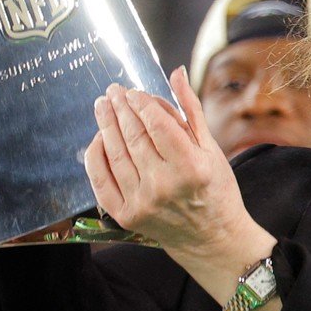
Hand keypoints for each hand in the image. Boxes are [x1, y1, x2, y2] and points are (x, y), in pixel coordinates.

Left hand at [85, 67, 274, 291]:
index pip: (156, 125)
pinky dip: (96, 156)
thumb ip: (189, 109)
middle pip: (133, 137)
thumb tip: (175, 72)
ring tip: (102, 106)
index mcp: (191, 166)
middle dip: (120, 109)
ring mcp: (143, 203)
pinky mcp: (126, 216)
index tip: (132, 91)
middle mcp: (165, 185)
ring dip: (105, 126)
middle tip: (112, 91)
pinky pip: (101, 180)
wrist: (211, 238)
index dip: (141, 103)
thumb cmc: (214, 188)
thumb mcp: (210, 147)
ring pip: (115, 155)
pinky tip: (98, 138)